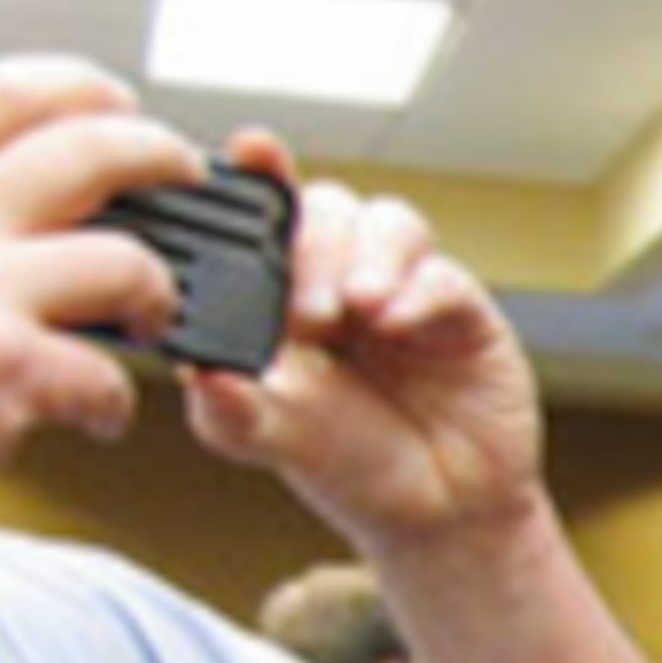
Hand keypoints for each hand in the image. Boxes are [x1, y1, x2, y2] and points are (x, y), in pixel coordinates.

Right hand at [0, 59, 194, 560]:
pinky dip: (114, 404)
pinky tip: (96, 419)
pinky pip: (108, 374)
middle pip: (85, 151)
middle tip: (189, 171)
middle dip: (158, 150)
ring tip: (157, 322)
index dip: (73, 86)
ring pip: (126, 259)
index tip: (116, 101)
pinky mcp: (3, 367)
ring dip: (162, 292)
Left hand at [184, 135, 547, 563]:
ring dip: (369, 255)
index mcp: (281, 294)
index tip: (249, 150)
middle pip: (326, 208)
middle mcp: (342, 277)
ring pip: (387, 222)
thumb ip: (230, 408)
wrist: (439, 512)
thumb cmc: (349, 463)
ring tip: (361, 308)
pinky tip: (400, 323)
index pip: (265, 216)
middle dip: (312, 246)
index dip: (257, 175)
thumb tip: (198, 373)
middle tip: (307, 312)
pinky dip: (419, 289)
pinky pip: (443, 274)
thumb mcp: (271, 439)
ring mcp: (404, 289)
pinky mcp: (462, 310)